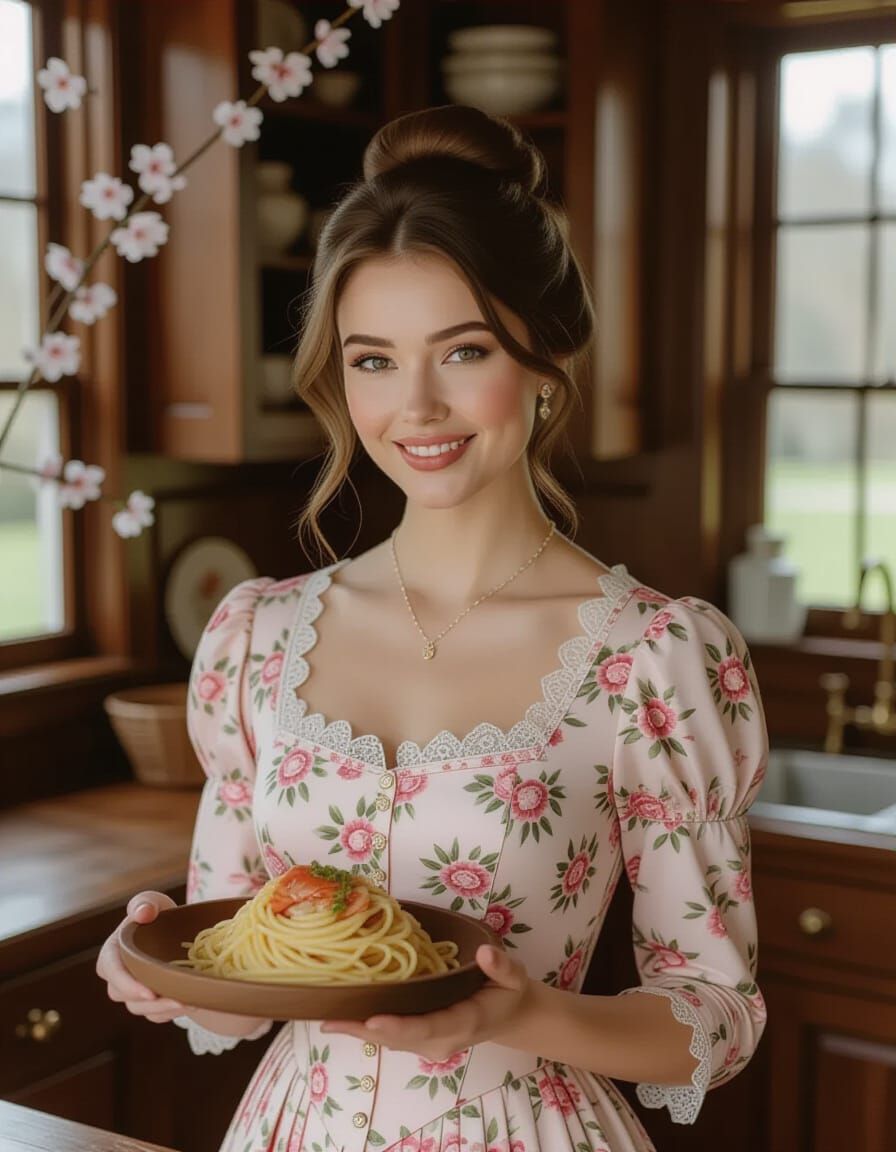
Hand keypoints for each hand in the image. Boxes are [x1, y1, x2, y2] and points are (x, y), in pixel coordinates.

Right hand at [95, 890, 186, 1022]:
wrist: (172, 930)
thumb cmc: (156, 915)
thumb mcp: (151, 902)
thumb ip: (144, 903)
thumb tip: (142, 913)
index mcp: (111, 953)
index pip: (113, 973)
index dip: (129, 985)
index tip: (150, 993)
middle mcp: (117, 978)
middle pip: (127, 997)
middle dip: (153, 1002)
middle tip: (179, 1000)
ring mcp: (132, 993)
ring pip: (142, 1009)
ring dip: (165, 1009)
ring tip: (191, 1002)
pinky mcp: (147, 1003)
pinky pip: (156, 1015)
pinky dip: (172, 1013)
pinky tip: (192, 1004)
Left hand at [320, 945, 535, 1061]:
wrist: (510, 1015)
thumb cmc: (508, 993)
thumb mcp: (515, 977)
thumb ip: (502, 967)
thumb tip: (485, 953)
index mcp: (463, 1023)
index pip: (427, 1027)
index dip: (398, 1026)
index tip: (372, 1021)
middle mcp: (440, 1040)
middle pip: (398, 1038)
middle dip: (364, 1030)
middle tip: (330, 1018)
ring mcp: (428, 1043)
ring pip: (389, 1040)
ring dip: (358, 1031)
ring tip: (326, 1017)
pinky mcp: (419, 1037)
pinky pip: (389, 1035)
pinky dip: (364, 1028)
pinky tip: (339, 1017)